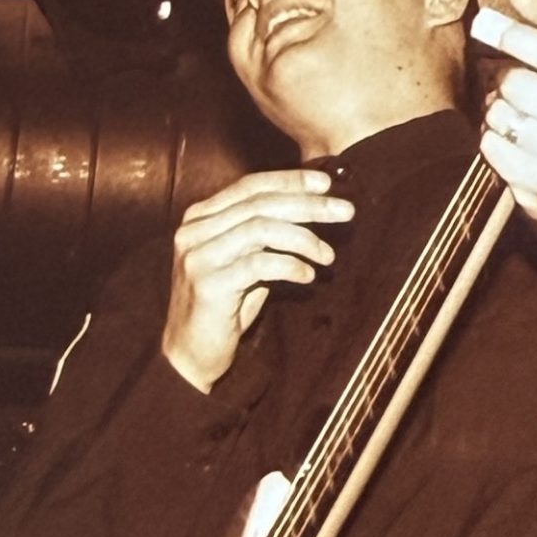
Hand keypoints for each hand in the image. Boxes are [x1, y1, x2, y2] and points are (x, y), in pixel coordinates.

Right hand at [161, 169, 353, 392]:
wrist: (190, 355)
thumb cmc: (226, 308)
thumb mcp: (246, 262)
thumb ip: (267, 235)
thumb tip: (315, 208)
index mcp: (200, 218)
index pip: (250, 186)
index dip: (290, 181)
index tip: (327, 184)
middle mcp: (193, 231)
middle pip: (260, 204)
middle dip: (309, 206)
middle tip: (346, 212)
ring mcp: (198, 257)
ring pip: (260, 229)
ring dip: (304, 239)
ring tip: (328, 256)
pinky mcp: (208, 285)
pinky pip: (260, 264)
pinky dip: (291, 266)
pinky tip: (309, 277)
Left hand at [474, 0, 536, 222]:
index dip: (514, 36)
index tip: (486, 23)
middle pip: (515, 86)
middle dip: (504, 82)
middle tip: (513, 88)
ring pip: (499, 119)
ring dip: (496, 114)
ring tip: (515, 117)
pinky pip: (493, 152)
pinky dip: (493, 143)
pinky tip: (512, 143)